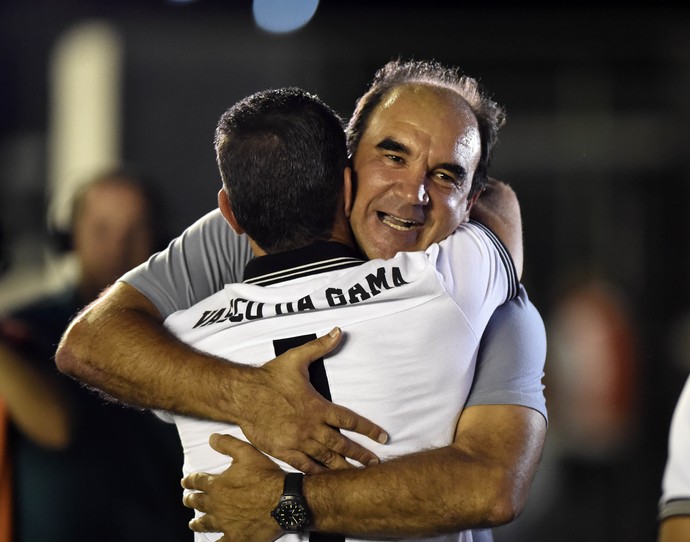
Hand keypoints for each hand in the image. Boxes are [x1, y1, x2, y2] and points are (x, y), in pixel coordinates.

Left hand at [182, 433, 283, 541]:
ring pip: (205, 523)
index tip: (185, 482)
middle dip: (191, 500)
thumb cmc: (265, 477)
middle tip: (187, 500)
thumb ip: (227, 444)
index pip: (198, 481)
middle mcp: (216, 505)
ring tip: (193, 523)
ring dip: (198, 522)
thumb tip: (211, 438)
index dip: (190, 481)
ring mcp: (224, 523)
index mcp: (217, 485)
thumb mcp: (247, 453)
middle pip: (198, 502)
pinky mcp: (235, 537)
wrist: (282, 501)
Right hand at [237, 327, 387, 473]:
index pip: (350, 420)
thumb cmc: (270, 376)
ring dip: (343, 466)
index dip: (369, 429)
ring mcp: (297, 441)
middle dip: (360, 454)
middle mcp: (311, 426)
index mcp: (318, 406)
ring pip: (325, 458)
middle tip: (375, 464)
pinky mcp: (282, 450)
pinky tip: (327, 479)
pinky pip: (304, 465)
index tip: (383, 437)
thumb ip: (319, 346)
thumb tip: (338, 332)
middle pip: (342, 444)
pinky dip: (317, 472)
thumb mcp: (296, 358)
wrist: (242, 394)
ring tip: (358, 475)